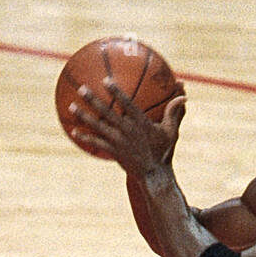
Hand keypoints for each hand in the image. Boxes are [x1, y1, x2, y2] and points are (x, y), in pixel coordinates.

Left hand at [70, 78, 186, 174]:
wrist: (154, 176)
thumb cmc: (163, 152)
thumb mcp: (171, 132)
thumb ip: (175, 112)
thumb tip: (184, 95)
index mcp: (140, 123)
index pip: (126, 104)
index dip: (116, 92)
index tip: (106, 80)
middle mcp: (127, 131)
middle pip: (107, 112)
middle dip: (93, 100)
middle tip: (82, 88)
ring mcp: (119, 142)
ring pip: (98, 126)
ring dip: (84, 116)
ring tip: (71, 106)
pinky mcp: (113, 152)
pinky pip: (97, 143)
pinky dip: (85, 137)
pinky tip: (73, 131)